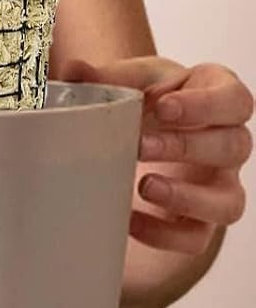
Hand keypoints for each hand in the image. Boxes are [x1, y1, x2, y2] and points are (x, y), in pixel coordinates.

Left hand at [62, 55, 252, 254]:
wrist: (142, 124)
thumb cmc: (147, 96)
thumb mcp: (132, 79)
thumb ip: (105, 75)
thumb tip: (73, 70)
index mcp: (219, 98)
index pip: (235, 100)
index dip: (204, 105)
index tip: (164, 107)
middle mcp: (230, 142)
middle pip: (233, 147)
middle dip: (185, 147)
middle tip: (140, 145)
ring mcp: (221, 184)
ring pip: (227, 200)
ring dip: (186, 197)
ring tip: (145, 187)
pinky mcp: (202, 219)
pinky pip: (197, 237)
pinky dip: (165, 234)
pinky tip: (131, 219)